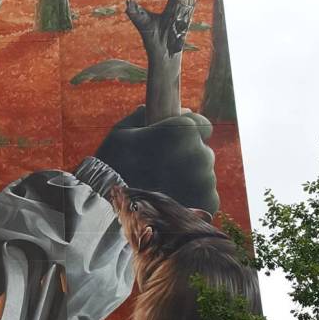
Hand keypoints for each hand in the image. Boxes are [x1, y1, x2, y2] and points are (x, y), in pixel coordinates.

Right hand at [96, 105, 218, 213]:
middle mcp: (200, 154)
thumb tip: (162, 109)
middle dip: (185, 158)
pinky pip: (205, 197)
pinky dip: (192, 200)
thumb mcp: (121, 133)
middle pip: (202, 152)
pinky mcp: (208, 204)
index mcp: (182, 131)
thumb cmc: (112, 167)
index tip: (173, 143)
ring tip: (161, 190)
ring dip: (188, 180)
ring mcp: (206, 181)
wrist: (111, 210)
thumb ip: (144, 117)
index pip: (202, 124)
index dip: (188, 133)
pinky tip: (170, 202)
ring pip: (203, 176)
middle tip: (160, 170)